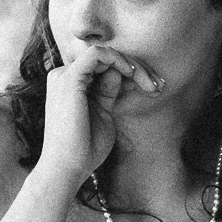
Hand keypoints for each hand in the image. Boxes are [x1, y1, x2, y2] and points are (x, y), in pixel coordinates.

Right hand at [39, 44, 157, 181]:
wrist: (67, 167)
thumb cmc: (85, 148)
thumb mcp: (103, 114)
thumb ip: (108, 93)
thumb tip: (120, 74)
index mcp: (68, 85)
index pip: (102, 67)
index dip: (130, 73)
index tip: (153, 88)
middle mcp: (62, 76)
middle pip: (105, 58)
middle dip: (136, 68)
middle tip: (158, 85)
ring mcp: (64, 76)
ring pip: (104, 53)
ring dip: (132, 64)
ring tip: (150, 83)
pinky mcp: (70, 80)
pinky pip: (97, 54)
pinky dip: (118, 60)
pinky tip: (133, 74)